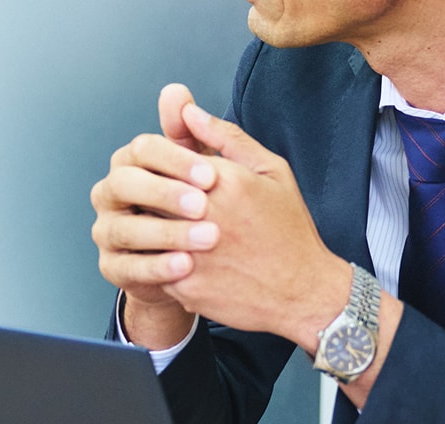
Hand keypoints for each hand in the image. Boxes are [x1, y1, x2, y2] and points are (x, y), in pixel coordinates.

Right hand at [94, 84, 220, 348]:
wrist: (209, 265)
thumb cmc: (213, 209)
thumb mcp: (217, 172)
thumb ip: (199, 133)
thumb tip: (177, 94)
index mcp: (134, 162)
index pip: (143, 149)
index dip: (175, 160)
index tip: (212, 176)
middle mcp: (112, 193)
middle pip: (123, 183)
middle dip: (163, 193)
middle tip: (203, 205)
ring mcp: (107, 231)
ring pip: (122, 228)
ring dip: (164, 233)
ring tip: (206, 239)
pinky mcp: (112, 267)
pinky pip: (125, 267)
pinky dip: (155, 267)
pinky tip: (186, 266)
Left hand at [158, 101, 352, 349]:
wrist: (302, 292)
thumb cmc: (288, 229)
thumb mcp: (271, 171)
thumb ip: (225, 137)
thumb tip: (187, 109)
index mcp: (223, 180)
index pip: (161, 157)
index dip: (162, 165)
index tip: (172, 174)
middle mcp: (203, 216)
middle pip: (146, 192)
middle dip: (151, 194)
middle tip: (169, 205)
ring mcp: (189, 253)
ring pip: (142, 229)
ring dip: (150, 226)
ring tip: (173, 230)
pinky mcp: (182, 286)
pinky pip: (151, 263)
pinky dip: (159, 258)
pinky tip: (182, 258)